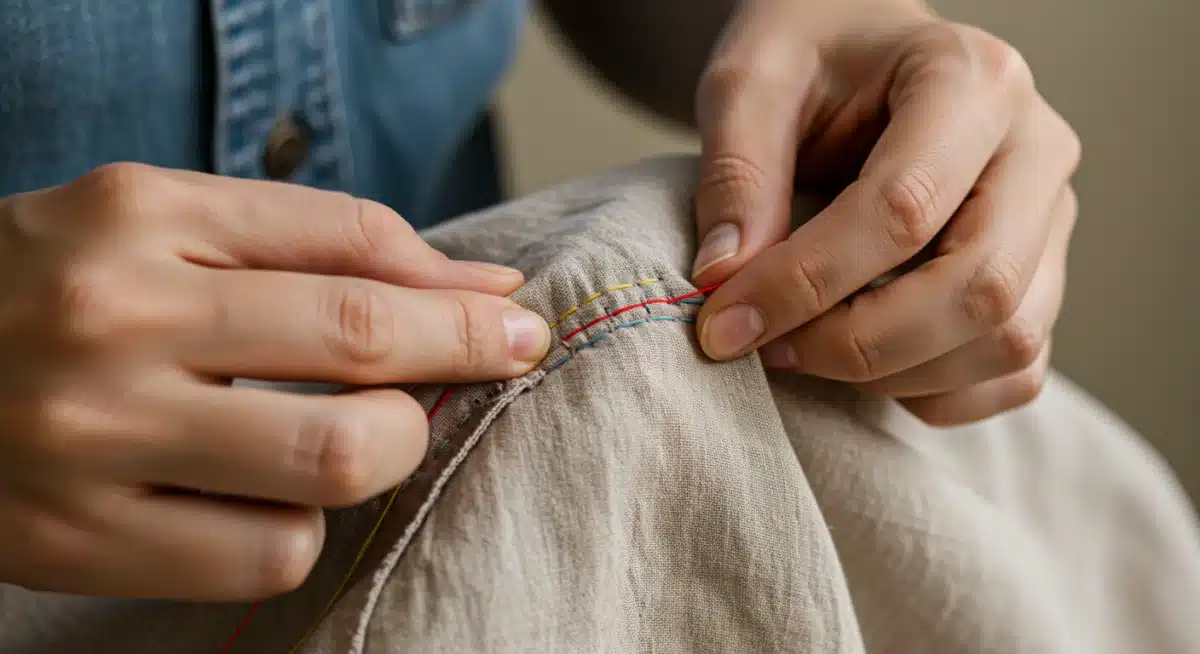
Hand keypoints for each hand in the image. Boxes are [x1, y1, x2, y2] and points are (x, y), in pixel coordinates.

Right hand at [0, 164, 549, 599]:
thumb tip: (482, 287)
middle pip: (362, 346)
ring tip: (356, 434)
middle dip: (456, 361)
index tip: (516, 318)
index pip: (353, 246)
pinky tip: (266, 497)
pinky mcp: (77, 544)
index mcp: (140, 217)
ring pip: (333, 464)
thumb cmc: (55, 289)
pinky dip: (300, 528)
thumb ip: (320, 242)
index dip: (460, 293)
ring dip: (382, 451)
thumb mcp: (165, 225)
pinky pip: (267, 555)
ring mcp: (90, 438)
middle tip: (482, 366)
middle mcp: (113, 319)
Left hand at [690, 0, 1079, 425]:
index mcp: (971, 79)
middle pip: (977, 288)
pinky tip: (862, 368)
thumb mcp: (750, 80)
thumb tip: (724, 278)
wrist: (860, 54)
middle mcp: (1036, 149)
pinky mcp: (1042, 275)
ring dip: (893, 375)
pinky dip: (936, 394)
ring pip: (1006, 339)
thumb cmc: (810, 57)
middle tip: (765, 348)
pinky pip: (1015, 371)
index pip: (903, 209)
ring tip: (802, 350)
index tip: (723, 323)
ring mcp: (1050, 219)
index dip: (804, 283)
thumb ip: (735, 172)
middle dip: (857, 344)